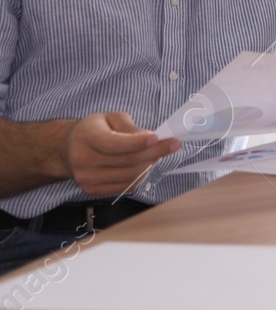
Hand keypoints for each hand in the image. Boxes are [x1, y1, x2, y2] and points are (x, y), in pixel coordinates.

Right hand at [66, 113, 180, 196]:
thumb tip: (151, 139)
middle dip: (155, 153)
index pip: (114, 143)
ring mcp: (86, 178)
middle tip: (172, 145)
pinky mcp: (92, 191)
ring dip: (150, 165)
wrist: (68, 149)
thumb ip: (130, 127)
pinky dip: (141, 176)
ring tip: (158, 154)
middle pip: (127, 161)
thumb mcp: (111, 118)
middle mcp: (82, 159)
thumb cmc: (95, 130)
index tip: (157, 137)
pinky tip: (145, 165)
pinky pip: (126, 186)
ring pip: (130, 176)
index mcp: (86, 136)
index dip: (137, 142)